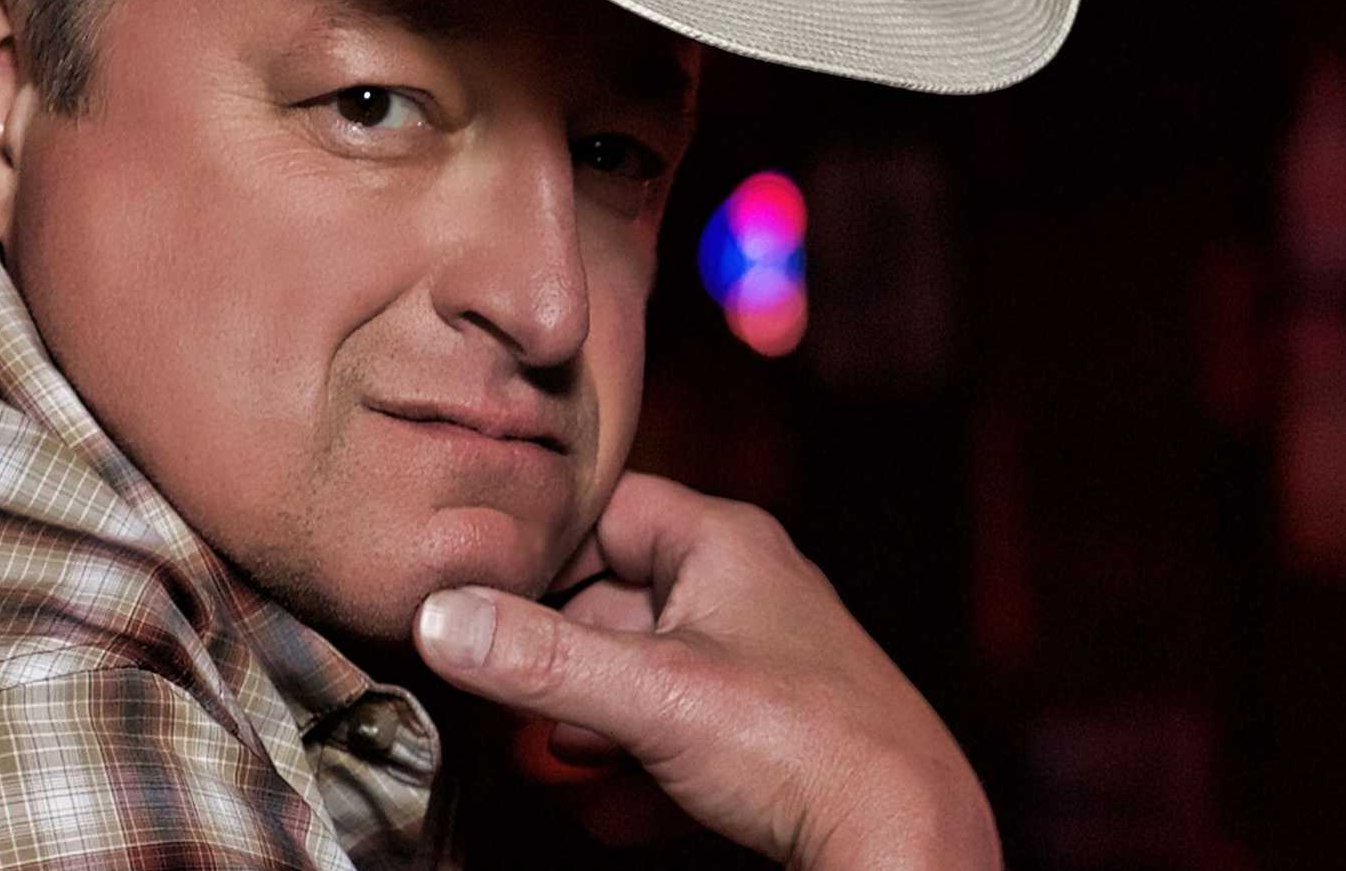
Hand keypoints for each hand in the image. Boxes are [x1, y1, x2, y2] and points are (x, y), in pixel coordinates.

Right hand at [411, 472, 999, 869]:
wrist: (906, 847)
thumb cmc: (805, 748)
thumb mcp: (652, 695)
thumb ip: (539, 657)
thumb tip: (439, 616)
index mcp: (725, 544)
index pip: (603, 509)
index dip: (535, 543)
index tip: (469, 584)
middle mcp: (746, 590)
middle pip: (614, 597)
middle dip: (553, 653)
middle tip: (493, 690)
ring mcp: (761, 664)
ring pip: (642, 674)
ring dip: (588, 719)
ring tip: (544, 756)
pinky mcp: (772, 736)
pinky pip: (679, 739)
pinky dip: (636, 769)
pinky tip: (607, 808)